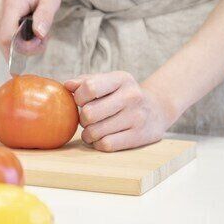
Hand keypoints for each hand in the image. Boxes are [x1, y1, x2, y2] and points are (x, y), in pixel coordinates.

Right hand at [0, 0, 60, 58]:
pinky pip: (3, 40)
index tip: (41, 41)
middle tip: (42, 39)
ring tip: (37, 34)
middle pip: (5, 43)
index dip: (24, 47)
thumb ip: (45, 14)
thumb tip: (39, 34)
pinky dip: (16, 42)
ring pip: (4, 44)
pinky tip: (28, 34)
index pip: (8, 37)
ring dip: (22, 45)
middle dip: (26, 48)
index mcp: (11, 4)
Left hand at [64, 72, 178, 151]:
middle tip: (87, 119)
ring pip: (95, 132)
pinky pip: (106, 144)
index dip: (78, 98)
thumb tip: (67, 85)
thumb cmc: (123, 95)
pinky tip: (102, 138)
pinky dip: (98, 144)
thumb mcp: (109, 82)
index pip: (89, 88)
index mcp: (121, 79)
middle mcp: (131, 96)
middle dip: (82, 119)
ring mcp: (136, 117)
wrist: (157, 110)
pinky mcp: (138, 136)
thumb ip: (85, 81)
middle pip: (89, 113)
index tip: (82, 102)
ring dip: (88, 134)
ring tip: (93, 130)